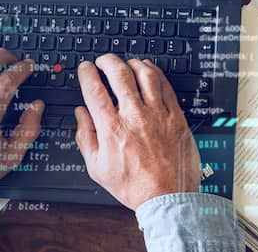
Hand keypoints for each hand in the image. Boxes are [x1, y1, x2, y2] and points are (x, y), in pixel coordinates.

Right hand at [75, 54, 200, 209]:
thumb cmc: (135, 186)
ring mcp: (158, 114)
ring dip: (132, 63)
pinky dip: (155, 73)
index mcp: (112, 128)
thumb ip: (86, 137)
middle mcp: (134, 116)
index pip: (94, 89)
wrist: (168, 197)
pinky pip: (166, 86)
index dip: (87, 73)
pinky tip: (149, 71)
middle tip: (103, 60)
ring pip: (145, 74)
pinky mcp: (176, 117)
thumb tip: (80, 115)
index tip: (85, 68)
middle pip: (119, 73)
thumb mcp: (97, 167)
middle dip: (107, 61)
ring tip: (127, 63)